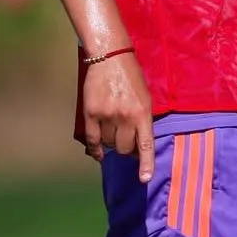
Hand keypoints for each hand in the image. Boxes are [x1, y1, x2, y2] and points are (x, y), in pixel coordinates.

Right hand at [82, 52, 154, 181]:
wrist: (110, 57)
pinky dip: (96, 149)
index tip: (144, 179)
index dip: (145, 164)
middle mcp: (125, 117)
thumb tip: (138, 145)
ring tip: (113, 131)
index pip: (145, 145)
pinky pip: (93, 140)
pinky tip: (98, 152)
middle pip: (125, 149)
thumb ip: (143, 120)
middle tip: (126, 142)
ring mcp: (107, 115)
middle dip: (126, 150)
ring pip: (109, 144)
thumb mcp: (146, 98)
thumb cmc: (131, 78)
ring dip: (112, 143)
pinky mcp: (91, 113)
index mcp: (143, 113)